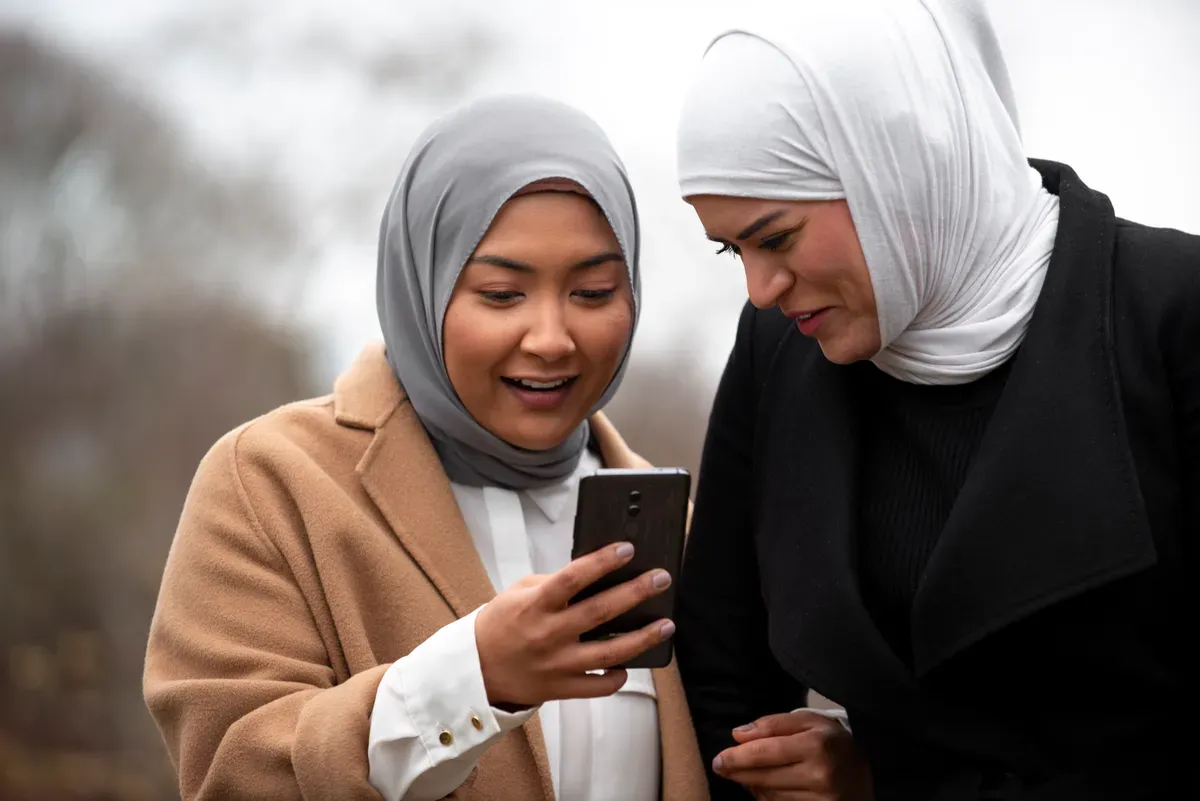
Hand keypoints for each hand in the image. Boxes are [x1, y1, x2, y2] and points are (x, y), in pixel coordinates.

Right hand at [474, 541, 672, 707]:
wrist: (476, 669)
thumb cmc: (502, 622)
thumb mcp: (520, 592)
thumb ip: (554, 583)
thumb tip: (595, 574)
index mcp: (536, 604)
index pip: (572, 578)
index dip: (601, 562)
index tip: (627, 549)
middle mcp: (549, 634)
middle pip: (599, 612)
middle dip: (635, 593)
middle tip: (661, 579)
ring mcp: (557, 664)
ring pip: (608, 653)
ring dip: (642, 638)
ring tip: (666, 624)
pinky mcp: (561, 688)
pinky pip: (598, 687)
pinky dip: (617, 678)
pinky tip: (630, 664)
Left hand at [712, 710, 872, 800]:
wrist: (868, 773)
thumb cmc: (832, 743)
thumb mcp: (809, 721)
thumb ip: (773, 724)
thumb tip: (738, 735)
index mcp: (816, 744)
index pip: (764, 752)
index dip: (736, 757)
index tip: (719, 758)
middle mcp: (820, 774)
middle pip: (764, 777)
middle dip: (738, 772)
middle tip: (722, 767)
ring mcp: (822, 799)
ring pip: (770, 796)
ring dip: (753, 786)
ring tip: (747, 774)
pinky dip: (768, 798)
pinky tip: (765, 787)